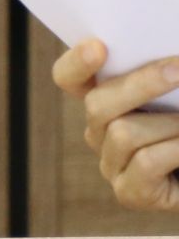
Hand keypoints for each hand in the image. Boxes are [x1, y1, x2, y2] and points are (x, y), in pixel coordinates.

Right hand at [53, 39, 178, 210]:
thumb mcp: (176, 98)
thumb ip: (166, 76)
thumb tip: (169, 63)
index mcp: (107, 101)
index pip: (70, 79)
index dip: (75, 63)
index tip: (98, 46)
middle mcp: (100, 132)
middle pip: (97, 104)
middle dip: (141, 84)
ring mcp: (111, 165)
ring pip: (123, 133)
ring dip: (172, 123)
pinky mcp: (129, 192)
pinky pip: (145, 162)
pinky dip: (177, 149)